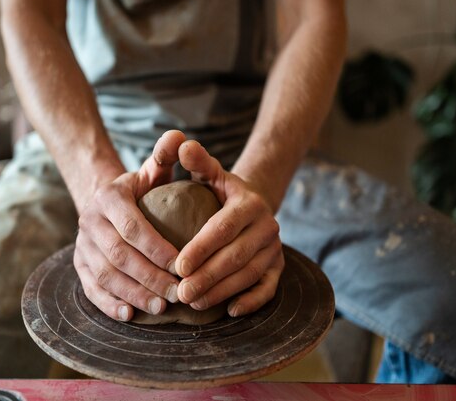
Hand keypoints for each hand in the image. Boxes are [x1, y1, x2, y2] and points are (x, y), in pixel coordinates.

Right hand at [73, 131, 185, 320]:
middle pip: (119, 255)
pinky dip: (108, 303)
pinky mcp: (78, 263)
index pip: (134, 226)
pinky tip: (129, 314)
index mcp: (109, 198)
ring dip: (133, 293)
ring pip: (105, 274)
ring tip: (160, 307)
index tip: (183, 266)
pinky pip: (90, 288)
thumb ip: (166, 156)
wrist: (106, 201)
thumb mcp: (152, 171)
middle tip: (177, 293)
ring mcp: (81, 244)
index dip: (158, 249)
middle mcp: (89, 220)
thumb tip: (180, 137)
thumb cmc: (141, 191)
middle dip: (149, 277)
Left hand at [174, 140, 284, 316]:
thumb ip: (197, 162)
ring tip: (193, 303)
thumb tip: (182, 143)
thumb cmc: (219, 193)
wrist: (250, 207)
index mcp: (249, 203)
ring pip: (250, 275)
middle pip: (236, 256)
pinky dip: (252, 301)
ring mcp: (275, 248)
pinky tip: (229, 311)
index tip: (177, 266)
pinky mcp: (278, 267)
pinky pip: (269, 288)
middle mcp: (267, 225)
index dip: (201, 248)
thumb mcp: (210, 174)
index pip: (224, 228)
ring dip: (221, 292)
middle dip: (208, 277)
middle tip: (181, 293)